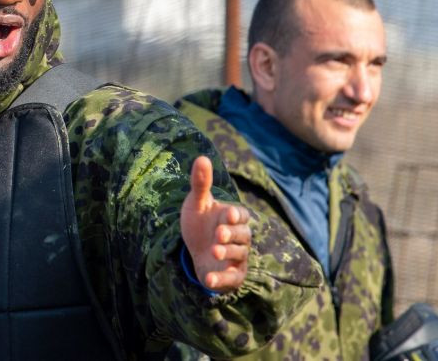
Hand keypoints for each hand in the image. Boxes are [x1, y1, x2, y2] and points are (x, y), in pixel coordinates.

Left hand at [180, 156, 251, 292]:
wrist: (195, 252)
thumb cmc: (199, 223)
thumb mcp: (197, 204)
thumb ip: (201, 184)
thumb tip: (202, 157)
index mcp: (233, 217)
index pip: (241, 215)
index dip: (236, 215)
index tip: (229, 214)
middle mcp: (239, 237)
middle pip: (243, 235)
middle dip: (231, 234)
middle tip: (218, 234)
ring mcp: (237, 257)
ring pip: (238, 254)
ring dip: (226, 253)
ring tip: (212, 250)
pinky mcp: (232, 275)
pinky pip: (232, 278)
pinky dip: (221, 278)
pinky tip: (208, 279)